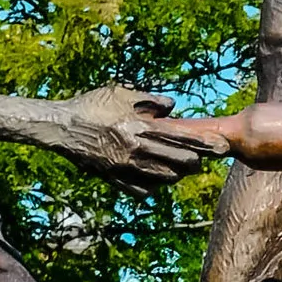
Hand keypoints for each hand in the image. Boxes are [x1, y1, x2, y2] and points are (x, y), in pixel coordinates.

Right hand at [46, 87, 208, 187]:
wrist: (61, 126)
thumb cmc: (91, 105)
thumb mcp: (121, 93)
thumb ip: (150, 100)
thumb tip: (172, 107)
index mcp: (138, 126)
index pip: (179, 136)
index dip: (202, 142)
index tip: (221, 145)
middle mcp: (134, 149)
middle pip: (175, 161)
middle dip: (194, 161)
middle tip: (204, 160)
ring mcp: (123, 167)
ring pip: (160, 177)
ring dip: (175, 174)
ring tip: (183, 171)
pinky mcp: (112, 178)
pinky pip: (138, 189)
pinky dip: (151, 187)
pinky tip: (157, 182)